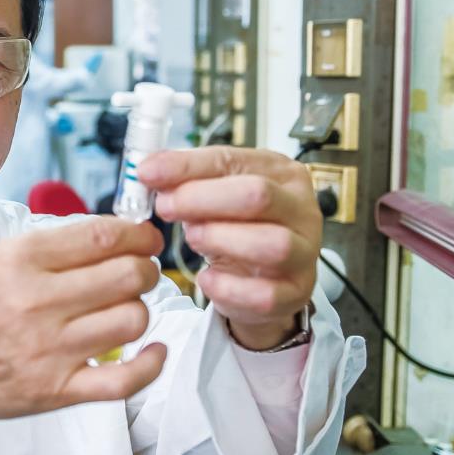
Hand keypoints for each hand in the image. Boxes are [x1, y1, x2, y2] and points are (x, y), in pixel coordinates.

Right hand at [0, 217, 168, 454]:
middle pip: (128, 275)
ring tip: (125, 309)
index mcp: (20, 261)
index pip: (104, 236)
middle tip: (140, 272)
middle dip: (145, 269)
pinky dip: (150, 363)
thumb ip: (48, 249)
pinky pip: (125, 379)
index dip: (139, 234)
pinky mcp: (55, 391)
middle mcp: (36, 302)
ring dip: (139, 310)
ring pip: (132, 319)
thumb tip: (112, 237)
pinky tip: (152, 349)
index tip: (146, 238)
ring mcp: (48, 350)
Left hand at [138, 147, 320, 350]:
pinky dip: (228, 287)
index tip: (149, 173)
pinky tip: (207, 278)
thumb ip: (185, 180)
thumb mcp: (213, 195)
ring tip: (193, 238)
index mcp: (281, 173)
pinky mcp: (296, 292)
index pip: (233, 160)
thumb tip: (149, 170)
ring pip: (272, 244)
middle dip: (202, 200)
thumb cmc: (238, 228)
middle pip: (257, 195)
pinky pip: (265, 294)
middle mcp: (301, 210)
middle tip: (166, 207)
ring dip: (221, 239)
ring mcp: (304, 253)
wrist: (261, 277)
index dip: (186, 167)